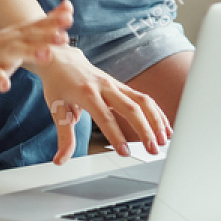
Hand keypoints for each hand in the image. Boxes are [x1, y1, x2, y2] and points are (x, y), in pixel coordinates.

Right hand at [0, 5, 70, 92]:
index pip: (38, 25)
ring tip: (46, 54)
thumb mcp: (14, 41)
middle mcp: (10, 43)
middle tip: (65, 35)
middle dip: (49, 35)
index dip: (54, 19)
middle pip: (32, 37)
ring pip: (16, 53)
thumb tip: (60, 31)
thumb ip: (35, 36)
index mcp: (18, 36)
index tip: (70, 12)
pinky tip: (4, 85)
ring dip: (31, 53)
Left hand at [37, 28, 172, 163]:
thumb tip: (60, 161)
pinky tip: (165, 127)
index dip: (116, 136)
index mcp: (86, 93)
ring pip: (142, 100)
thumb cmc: (58, 84)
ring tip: (164, 140)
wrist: (61, 59)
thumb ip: (64, 137)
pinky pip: (143, 98)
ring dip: (155, 120)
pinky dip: (156, 112)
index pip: (105, 117)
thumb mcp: (56, 110)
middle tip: (153, 149)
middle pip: (130, 107)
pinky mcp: (122, 86)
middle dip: (144, 129)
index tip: (124, 152)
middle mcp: (104, 86)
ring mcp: (115, 84)